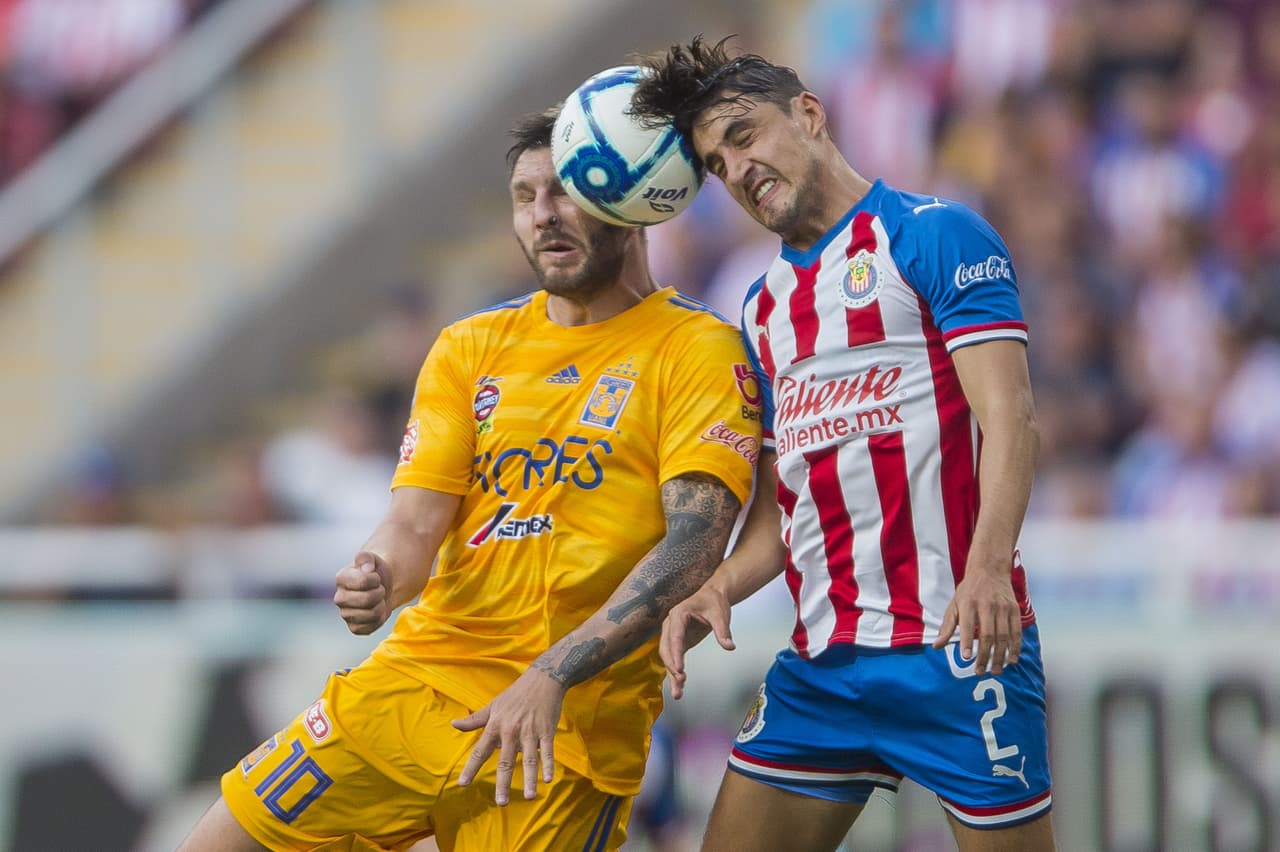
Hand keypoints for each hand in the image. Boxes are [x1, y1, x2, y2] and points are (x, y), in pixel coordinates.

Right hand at [333, 550, 391, 634]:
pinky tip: (375, 610)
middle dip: (379, 593)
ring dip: (381, 605)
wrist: (380, 586)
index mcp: (341, 578)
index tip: (375, 577)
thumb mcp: (372, 558)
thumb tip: (367, 568)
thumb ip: (366, 558)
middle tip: (378, 588)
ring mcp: (345, 614)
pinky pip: (370, 627)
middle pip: (367, 600)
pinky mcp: (354, 627)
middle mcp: (339, 598)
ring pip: (371, 614)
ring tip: (377, 599)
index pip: (363, 581)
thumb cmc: (374, 571)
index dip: (375, 579)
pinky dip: (379, 619)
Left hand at [452, 667, 563, 804]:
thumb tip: (453, 724)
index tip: (463, 784)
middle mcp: (511, 731)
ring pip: (529, 760)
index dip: (471, 768)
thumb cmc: (515, 694)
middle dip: (503, 783)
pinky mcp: (547, 731)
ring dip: (530, 779)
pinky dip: (548, 765)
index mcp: (495, 725)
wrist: (543, 679)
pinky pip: (548, 751)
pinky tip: (549, 779)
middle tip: (501, 802)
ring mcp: (530, 732)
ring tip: (530, 797)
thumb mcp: (493, 705)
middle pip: (505, 762)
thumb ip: (474, 720)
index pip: (480, 751)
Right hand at [659, 583, 734, 699]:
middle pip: (666, 648)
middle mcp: (671, 624)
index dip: (675, 653)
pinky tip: (679, 686)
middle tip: (680, 680)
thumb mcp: (720, 615)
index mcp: (679, 614)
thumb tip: (730, 646)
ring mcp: (673, 634)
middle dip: (671, 665)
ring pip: (667, 656)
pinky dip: (675, 672)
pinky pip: (674, 659)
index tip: (678, 669)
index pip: (675, 636)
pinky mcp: (678, 642)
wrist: (712, 596)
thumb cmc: (714, 602)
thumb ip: (723, 631)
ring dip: (671, 673)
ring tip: (678, 692)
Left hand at [932, 564, 1021, 674]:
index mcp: (968, 603)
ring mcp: (1002, 607)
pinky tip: (1012, 659)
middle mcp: (986, 605)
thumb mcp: (954, 605)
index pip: (967, 625)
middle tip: (980, 671)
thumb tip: (936, 646)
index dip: (967, 642)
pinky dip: (1015, 647)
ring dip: (1000, 656)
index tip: (966, 658)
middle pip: (987, 635)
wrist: (990, 570)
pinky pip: (1016, 632)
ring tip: (995, 670)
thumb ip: (947, 627)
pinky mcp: (1014, 609)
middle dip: (984, 656)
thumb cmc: (969, 590)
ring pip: (1003, 636)